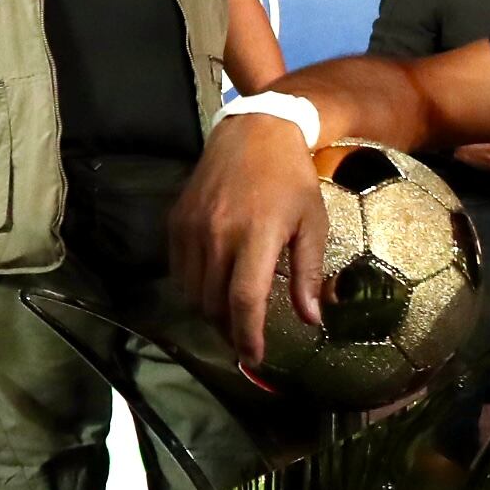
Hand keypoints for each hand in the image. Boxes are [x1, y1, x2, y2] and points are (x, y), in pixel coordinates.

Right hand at [170, 110, 329, 362]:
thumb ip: (309, 274)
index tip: (254, 358)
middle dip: (230, 331)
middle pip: (215, 304)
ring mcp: (191, 228)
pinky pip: (179, 271)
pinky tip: (213, 291)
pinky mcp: (176, 222)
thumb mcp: (313, 225)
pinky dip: (194, 289)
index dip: (247, 335)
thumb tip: (311, 320)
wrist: (255, 131)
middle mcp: (217, 235)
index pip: (243, 301)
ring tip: (231, 320)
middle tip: (246, 341)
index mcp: (255, 236)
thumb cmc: (292, 179)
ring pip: (193, 292)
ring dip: (211, 314)